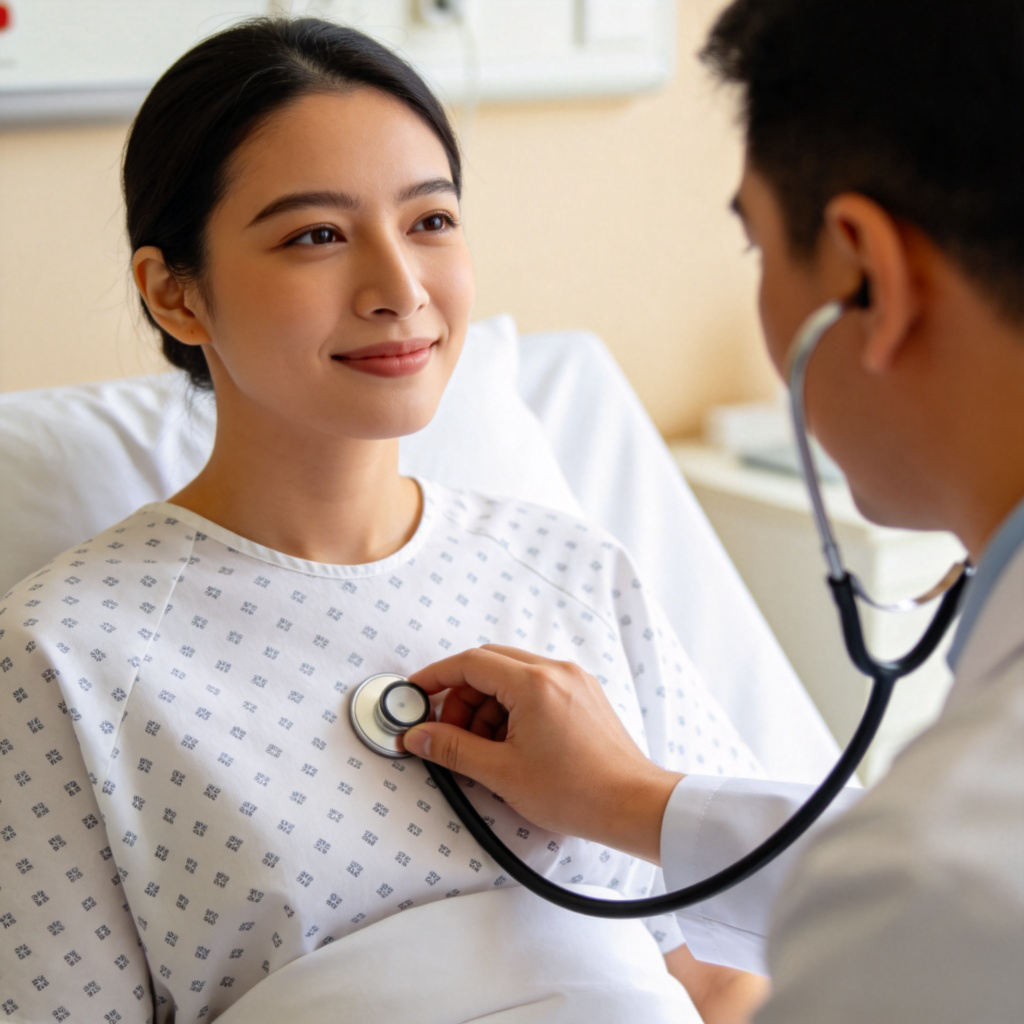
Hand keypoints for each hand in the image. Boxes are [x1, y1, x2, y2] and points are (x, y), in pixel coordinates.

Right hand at [404, 645, 682, 863]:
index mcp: (534, 683)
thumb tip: (419, 736)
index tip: (416, 692)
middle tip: (447, 732)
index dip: (436, 676)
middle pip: (490, 665)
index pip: (470, 663)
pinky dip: (513, 708)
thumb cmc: (578, 792)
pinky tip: (508, 744)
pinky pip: (536, 687)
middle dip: (461, 696)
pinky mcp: (583, 695)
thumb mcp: (501, 773)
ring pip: (513, 676)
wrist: (633, 806)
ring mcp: (573, 681)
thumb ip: (453, 749)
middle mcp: (556, 672)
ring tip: (482, 748)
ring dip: (487, 705)